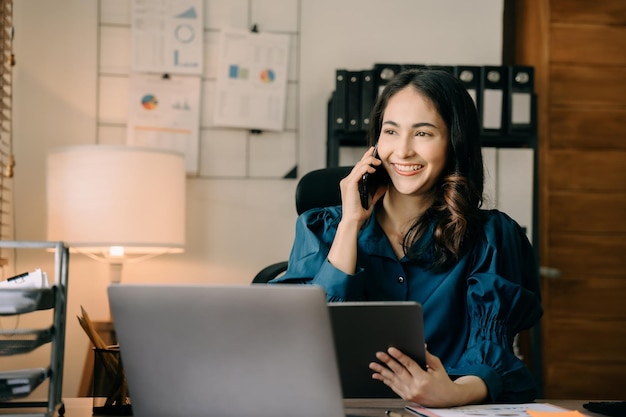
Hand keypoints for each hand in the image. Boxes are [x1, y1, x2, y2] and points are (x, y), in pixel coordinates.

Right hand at [338, 147, 384, 221]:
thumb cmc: (359, 212)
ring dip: (369, 161)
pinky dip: (366, 168)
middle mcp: (347, 181)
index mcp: (350, 184)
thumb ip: (376, 192)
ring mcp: (347, 182)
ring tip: (378, 162)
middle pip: (358, 164)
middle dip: (368, 156)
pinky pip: (359, 172)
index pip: (358, 168)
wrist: (353, 221)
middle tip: (375, 150)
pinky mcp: (349, 185)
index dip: (365, 159)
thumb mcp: (371, 200)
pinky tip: (373, 169)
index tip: (372, 152)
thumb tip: (384, 185)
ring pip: (359, 166)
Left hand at [369, 347, 486, 406]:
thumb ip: (427, 356)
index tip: (391, 350)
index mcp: (424, 379)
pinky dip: (385, 381)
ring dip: (382, 372)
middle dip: (387, 362)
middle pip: (398, 372)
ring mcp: (410, 394)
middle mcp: (416, 387)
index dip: (399, 356)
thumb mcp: (437, 366)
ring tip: (373, 365)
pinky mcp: (407, 397)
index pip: (409, 365)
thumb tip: (420, 346)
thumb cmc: (443, 382)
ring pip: (393, 380)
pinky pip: (394, 388)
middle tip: (379, 354)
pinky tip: (378, 376)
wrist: (447, 399)